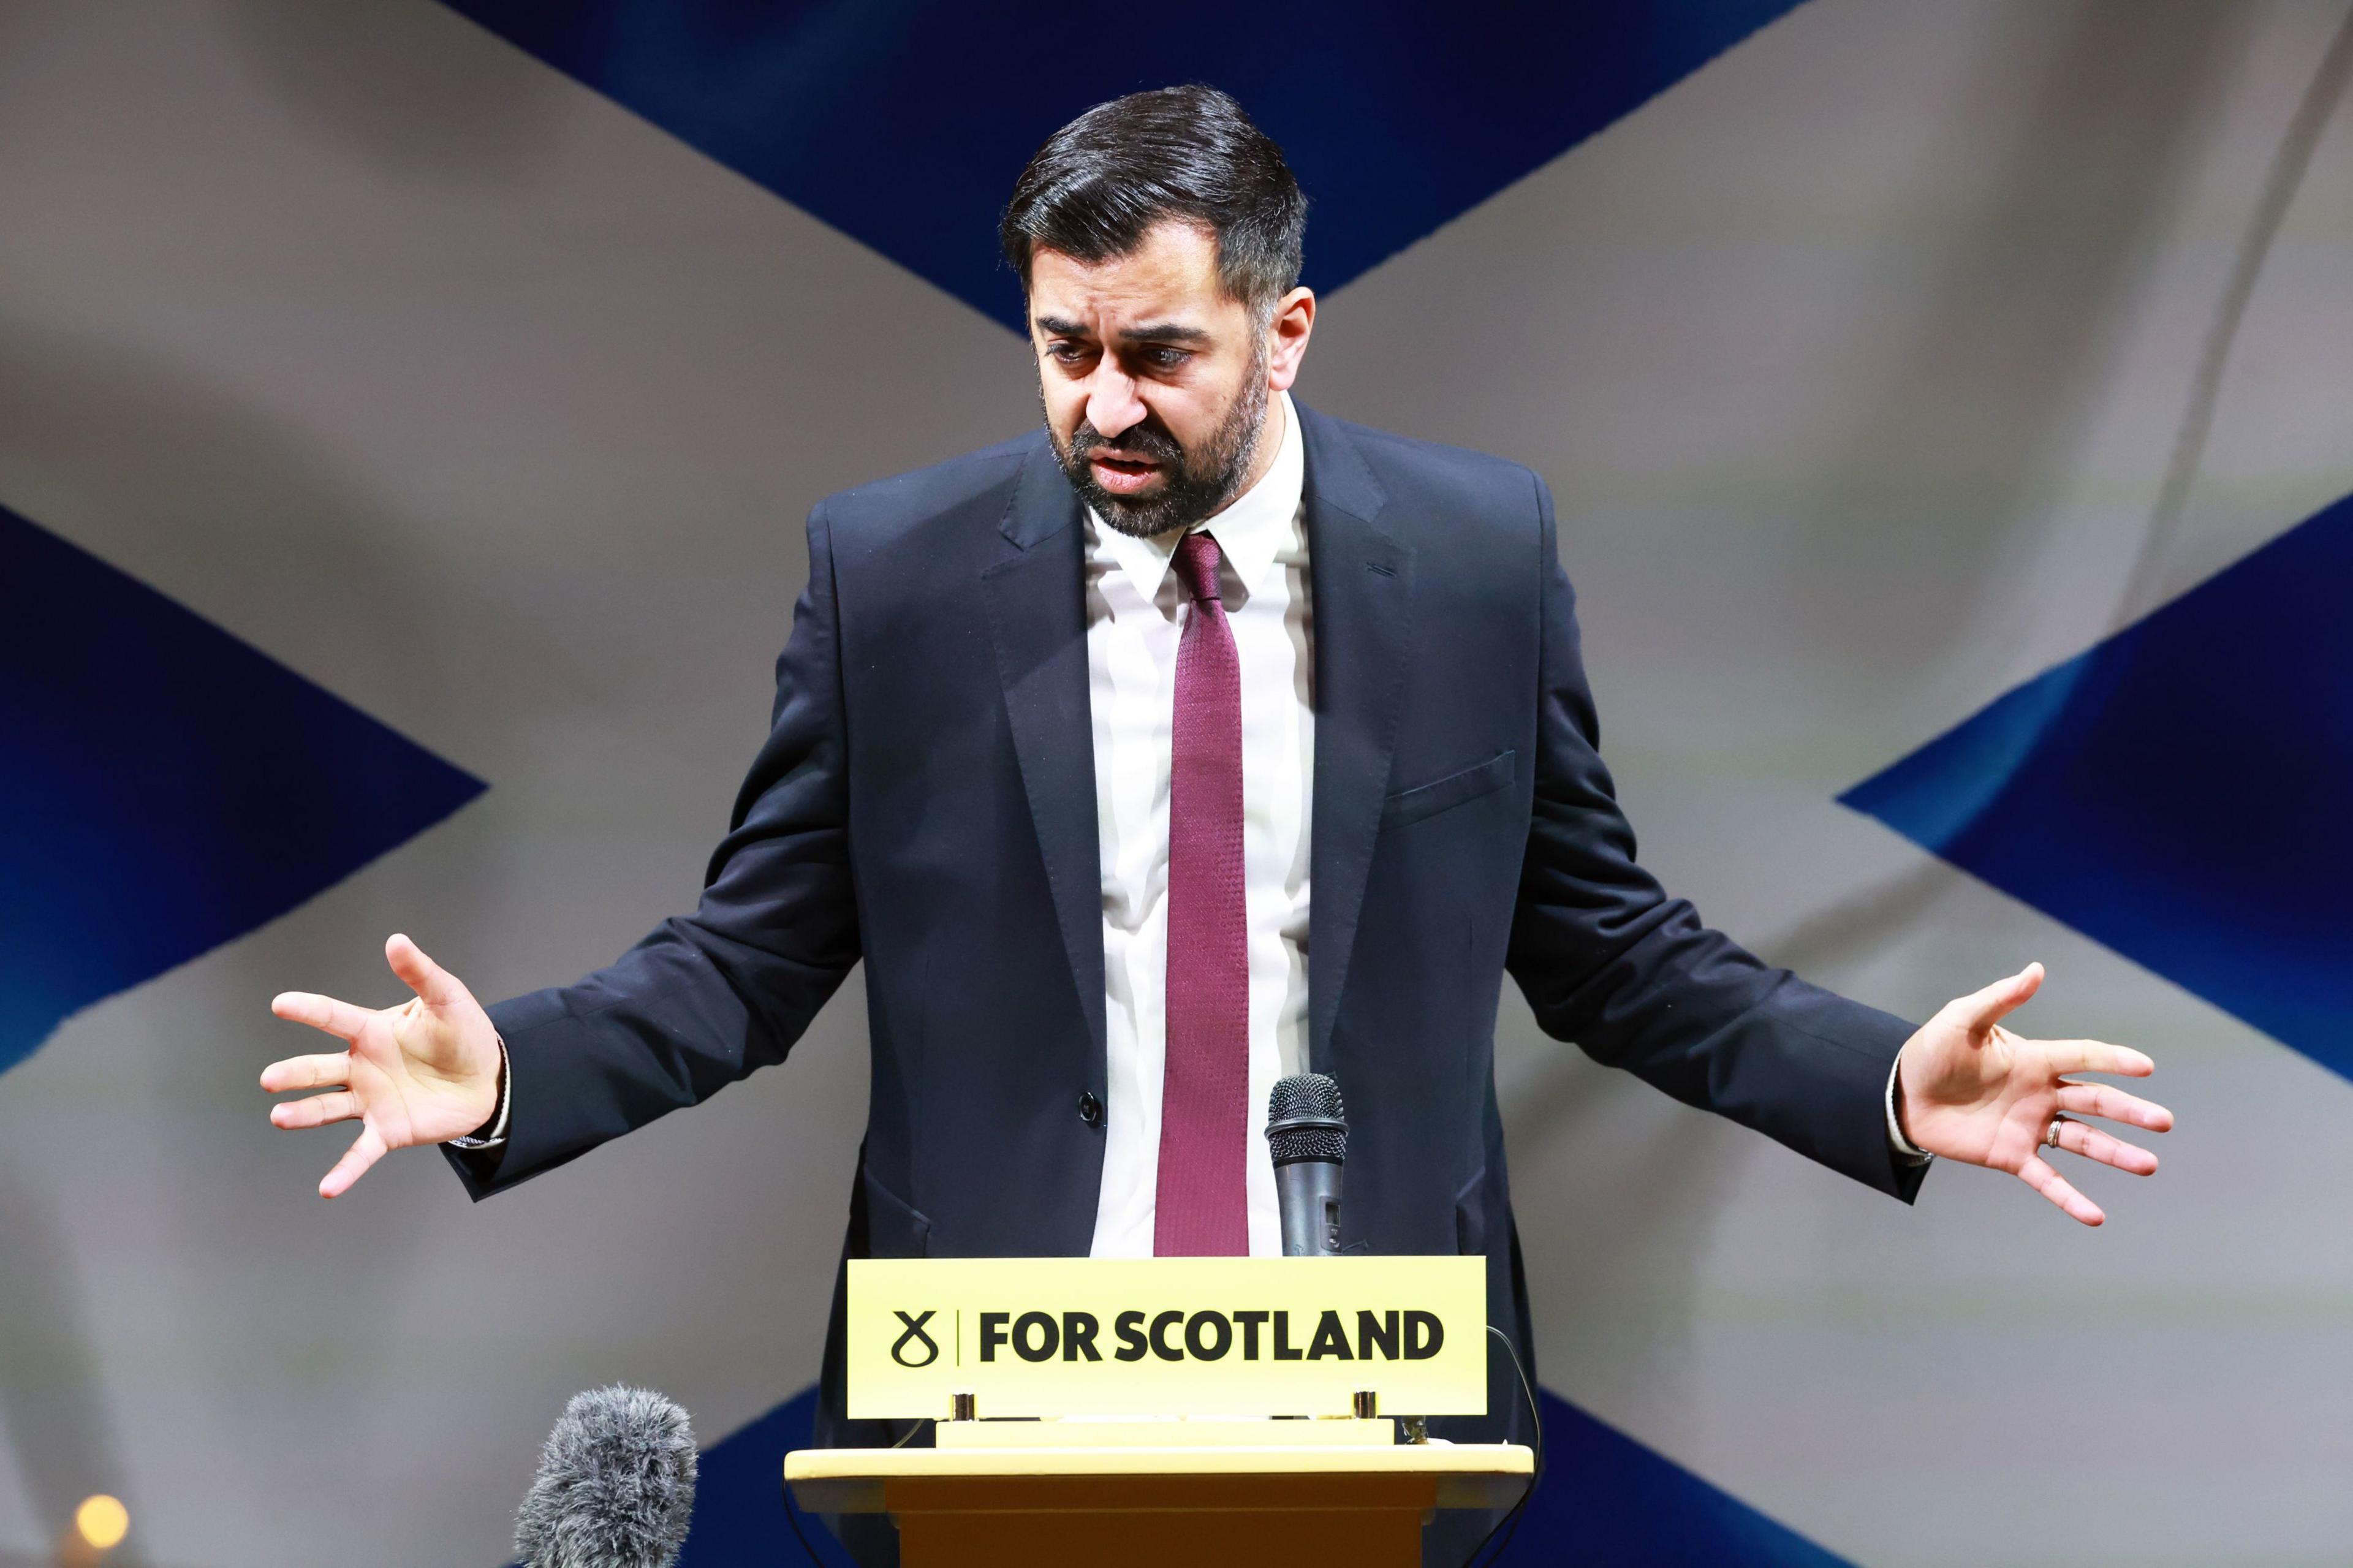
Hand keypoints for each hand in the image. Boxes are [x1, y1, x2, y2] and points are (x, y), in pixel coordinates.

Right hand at [262, 934, 501, 1197]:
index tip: (280, 1004)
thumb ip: (421, 972)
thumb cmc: (463, 1033)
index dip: (309, 1010)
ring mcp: (370, 1101)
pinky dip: (344, 1171)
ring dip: (302, 1114)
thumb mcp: (448, 999)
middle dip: (294, 1073)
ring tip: (278, 1116)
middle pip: (319, 1069)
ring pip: (327, 1108)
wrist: (489, 1078)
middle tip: (269, 1078)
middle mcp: (361, 1067)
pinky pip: (361, 1153)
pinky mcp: (387, 1131)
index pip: (335, 1018)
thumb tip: (396, 940)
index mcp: (372, 1032)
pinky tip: (327, 1188)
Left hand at [1896, 962, 2172, 1225]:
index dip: (2113, 1060)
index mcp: (2034, 1059)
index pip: (2083, 1056)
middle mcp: (2041, 1093)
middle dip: (2129, 1111)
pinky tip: (2096, 1216)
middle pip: (2094, 1101)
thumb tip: (2036, 970)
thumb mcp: (1961, 1020)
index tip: (2146, 1067)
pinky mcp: (2011, 1155)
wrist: (1901, 1095)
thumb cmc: (1931, 1052)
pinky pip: (2047, 1179)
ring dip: (2116, 1153)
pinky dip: (2070, 1198)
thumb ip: (1999, 998)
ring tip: (2148, 1164)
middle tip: (2164, 1121)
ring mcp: (2029, 1126)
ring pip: (2082, 1140)